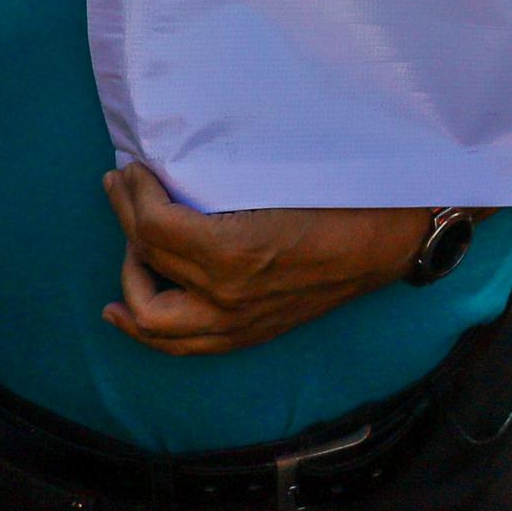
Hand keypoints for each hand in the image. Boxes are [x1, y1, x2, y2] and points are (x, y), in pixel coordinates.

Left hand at [102, 167, 426, 355]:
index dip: (134, 193)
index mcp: (232, 252)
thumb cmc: (339, 196)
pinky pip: (182, 342)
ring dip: (129, 279)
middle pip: (145, 262)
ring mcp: (237, 323)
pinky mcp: (248, 334)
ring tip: (127, 245)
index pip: (154, 226)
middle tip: (123, 188)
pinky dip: (146, 327)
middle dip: (126, 220)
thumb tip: (168, 167)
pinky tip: (125, 311)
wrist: (388, 239)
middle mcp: (226, 297)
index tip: (131, 168)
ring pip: (152, 320)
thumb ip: (217, 181)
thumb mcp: (273, 177)